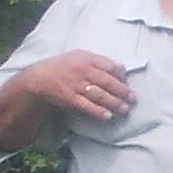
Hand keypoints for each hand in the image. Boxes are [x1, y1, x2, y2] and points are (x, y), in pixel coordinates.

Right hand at [20, 49, 134, 125]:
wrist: (39, 77)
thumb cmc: (64, 66)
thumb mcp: (80, 56)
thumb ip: (101, 61)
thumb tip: (123, 68)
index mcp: (86, 58)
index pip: (109, 66)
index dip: (121, 75)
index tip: (128, 82)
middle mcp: (82, 70)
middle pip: (107, 81)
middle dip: (122, 91)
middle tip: (133, 98)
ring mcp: (76, 85)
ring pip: (99, 95)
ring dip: (114, 103)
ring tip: (125, 109)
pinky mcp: (70, 98)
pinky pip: (86, 106)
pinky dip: (97, 111)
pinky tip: (107, 116)